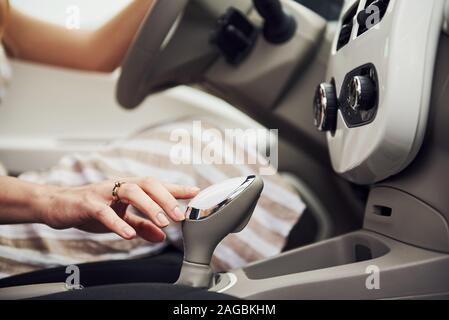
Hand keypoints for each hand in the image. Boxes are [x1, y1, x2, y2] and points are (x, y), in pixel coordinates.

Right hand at [35, 177, 199, 242]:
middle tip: (181, 216)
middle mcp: (120, 185)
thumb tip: (162, 236)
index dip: (177, 189)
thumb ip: (142, 225)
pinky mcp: (88, 203)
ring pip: (130, 192)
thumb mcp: (121, 218)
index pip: (158, 185)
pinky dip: (118, 222)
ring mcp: (104, 192)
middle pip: (148, 184)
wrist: (59, 205)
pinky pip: (105, 212)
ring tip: (163, 222)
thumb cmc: (93, 208)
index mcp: (130, 188)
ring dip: (149, 206)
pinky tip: (129, 234)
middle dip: (167, 198)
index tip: (197, 193)